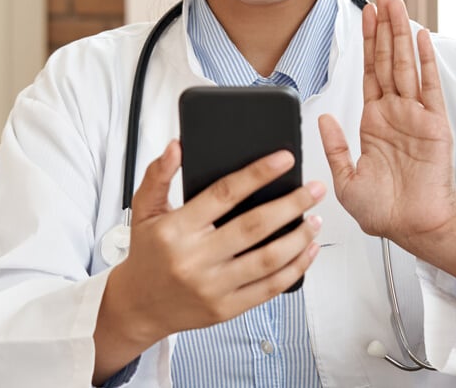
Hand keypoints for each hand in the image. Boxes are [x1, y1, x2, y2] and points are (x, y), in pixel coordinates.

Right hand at [93, 140, 324, 380]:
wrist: (139, 306)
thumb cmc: (148, 254)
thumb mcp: (143, 210)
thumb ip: (158, 175)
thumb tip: (177, 146)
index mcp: (177, 229)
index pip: (224, 194)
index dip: (258, 174)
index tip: (285, 159)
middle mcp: (196, 259)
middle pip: (254, 227)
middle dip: (292, 204)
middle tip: (314, 189)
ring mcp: (213, 287)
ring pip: (268, 260)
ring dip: (299, 238)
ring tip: (316, 219)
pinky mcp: (226, 309)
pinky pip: (269, 288)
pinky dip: (295, 269)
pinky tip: (308, 251)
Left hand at [318, 0, 455, 284]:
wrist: (413, 228)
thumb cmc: (384, 211)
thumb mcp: (345, 180)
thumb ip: (335, 146)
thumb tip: (322, 117)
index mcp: (374, 122)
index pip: (370, 72)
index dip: (367, 42)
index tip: (366, 15)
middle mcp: (396, 113)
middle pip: (389, 59)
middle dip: (384, 26)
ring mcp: (416, 116)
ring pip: (407, 65)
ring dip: (402, 34)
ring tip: (398, 4)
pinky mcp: (435, 124)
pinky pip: (429, 86)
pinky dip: (426, 61)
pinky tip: (422, 38)